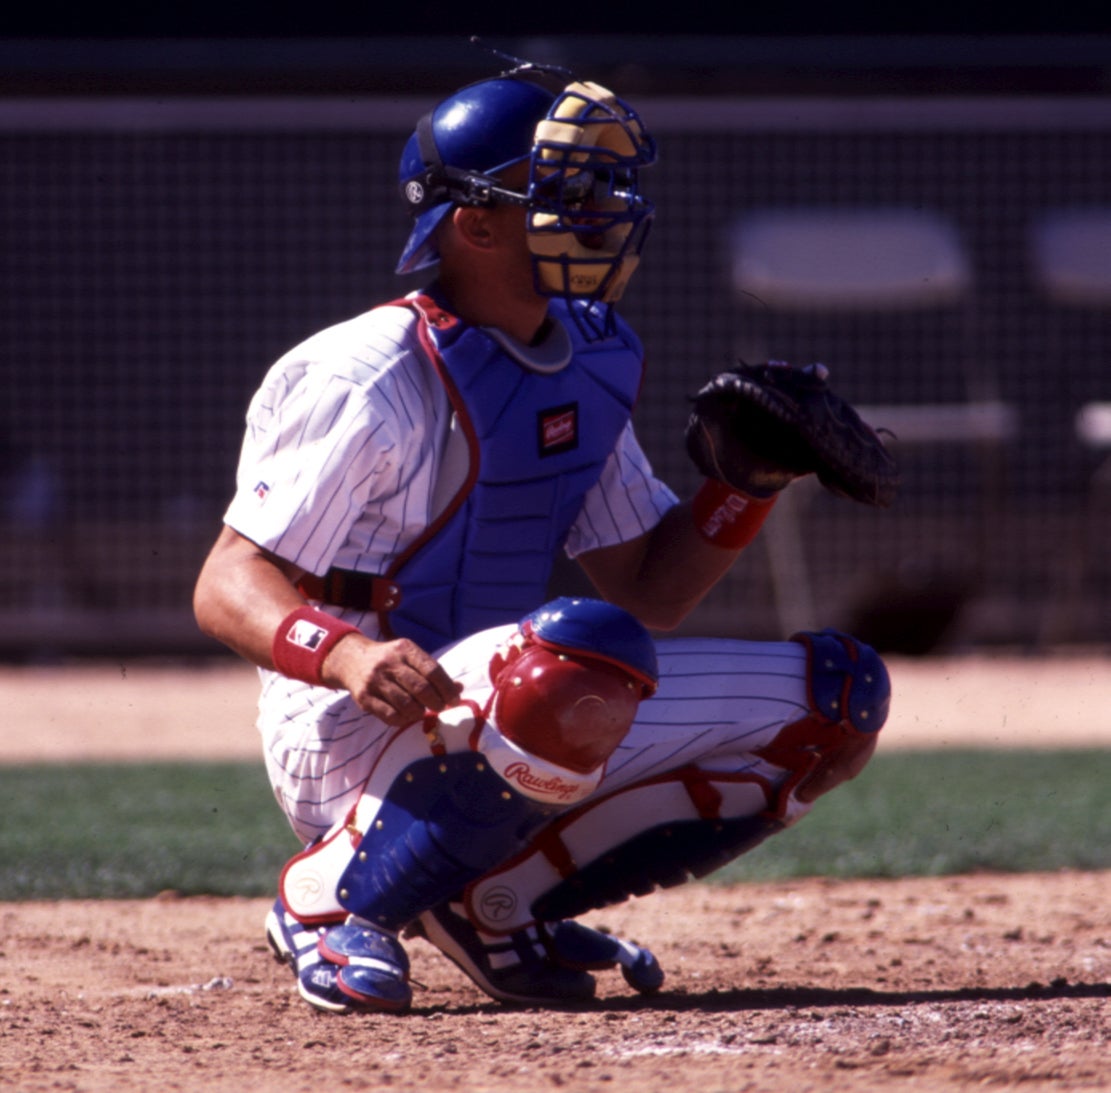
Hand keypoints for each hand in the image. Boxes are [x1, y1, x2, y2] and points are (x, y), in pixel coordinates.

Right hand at [322, 634, 462, 726]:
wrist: (351, 659)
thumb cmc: (390, 660)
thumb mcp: (410, 657)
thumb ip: (434, 672)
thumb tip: (459, 689)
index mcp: (405, 649)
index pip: (433, 670)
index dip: (447, 688)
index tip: (455, 698)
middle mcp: (389, 663)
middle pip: (421, 689)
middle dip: (437, 702)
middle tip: (441, 707)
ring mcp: (375, 681)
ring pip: (407, 705)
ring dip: (420, 713)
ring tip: (423, 711)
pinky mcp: (364, 698)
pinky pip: (390, 716)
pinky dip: (404, 720)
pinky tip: (407, 716)